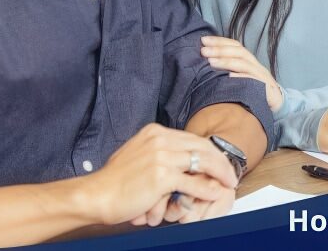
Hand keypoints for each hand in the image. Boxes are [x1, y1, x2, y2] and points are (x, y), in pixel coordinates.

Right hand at [81, 124, 236, 226]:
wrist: (96, 195)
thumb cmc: (115, 181)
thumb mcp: (140, 156)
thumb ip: (162, 154)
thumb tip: (184, 162)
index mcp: (155, 132)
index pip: (192, 138)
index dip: (210, 151)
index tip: (219, 163)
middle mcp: (160, 139)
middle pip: (202, 146)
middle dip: (220, 161)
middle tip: (230, 174)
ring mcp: (161, 156)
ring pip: (203, 162)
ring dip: (220, 174)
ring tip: (228, 183)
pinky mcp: (162, 176)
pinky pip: (193, 182)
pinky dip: (207, 189)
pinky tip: (215, 193)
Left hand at [201, 36, 282, 110]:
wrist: (277, 104)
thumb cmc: (254, 91)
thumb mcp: (241, 79)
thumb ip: (228, 70)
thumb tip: (206, 63)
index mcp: (250, 62)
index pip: (235, 46)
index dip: (220, 41)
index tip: (203, 40)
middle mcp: (256, 66)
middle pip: (239, 52)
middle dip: (220, 49)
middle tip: (204, 50)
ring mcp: (262, 77)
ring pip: (245, 64)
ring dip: (227, 62)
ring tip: (211, 62)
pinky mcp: (267, 89)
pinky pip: (254, 81)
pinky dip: (241, 77)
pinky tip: (229, 77)